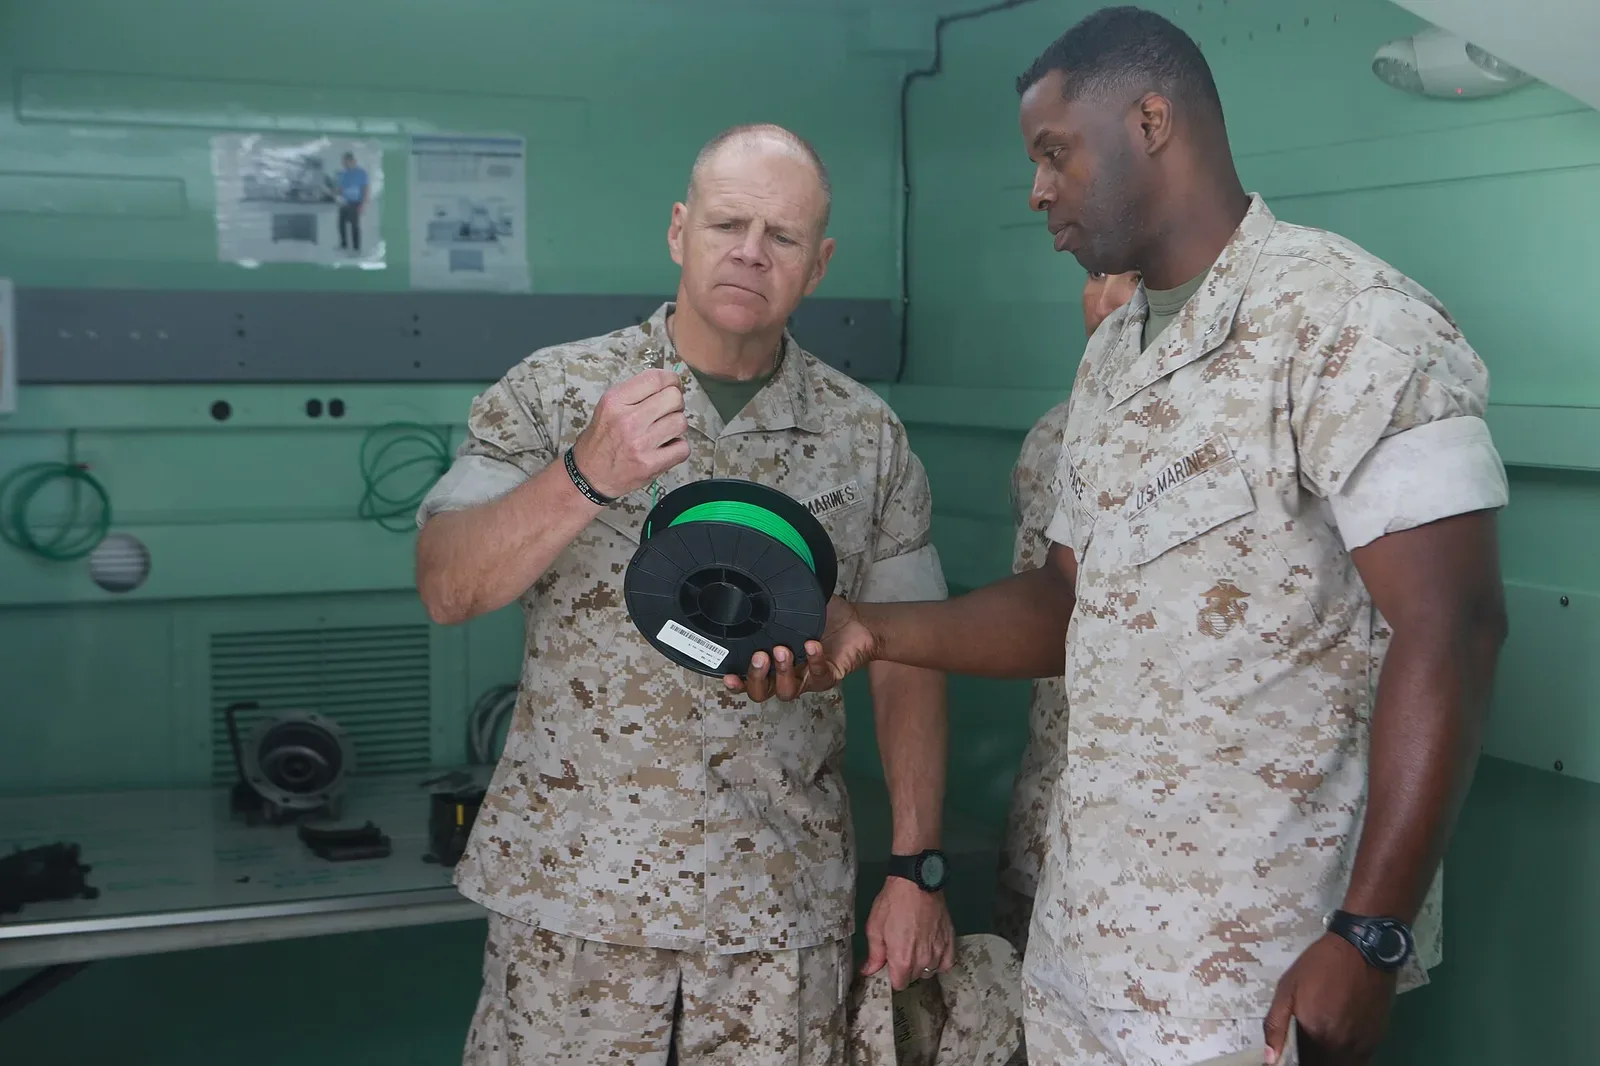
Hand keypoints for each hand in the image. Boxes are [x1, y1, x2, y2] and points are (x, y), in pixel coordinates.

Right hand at [570, 369, 689, 498]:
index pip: (656, 378)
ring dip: (676, 427)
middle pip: (674, 398)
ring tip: (663, 432)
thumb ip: (636, 393)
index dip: (672, 380)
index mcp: (615, 401)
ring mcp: (640, 443)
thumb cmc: (602, 439)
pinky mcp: (650, 464)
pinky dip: (678, 448)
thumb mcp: (609, 407)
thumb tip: (669, 383)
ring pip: (681, 422)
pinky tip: (664, 449)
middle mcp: (628, 420)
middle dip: (676, 404)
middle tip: (667, 413)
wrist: (590, 475)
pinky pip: (682, 448)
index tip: (674, 385)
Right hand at [725, 596, 875, 699]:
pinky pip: (818, 675)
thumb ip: (778, 600)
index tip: (727, 674)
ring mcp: (806, 678)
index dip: (735, 682)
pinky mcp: (827, 677)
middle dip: (756, 677)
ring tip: (783, 650)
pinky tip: (812, 644)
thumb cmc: (825, 617)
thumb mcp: (796, 607)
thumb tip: (762, 577)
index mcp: (772, 662)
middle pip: (761, 692)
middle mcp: (786, 674)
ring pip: (786, 691)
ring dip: (782, 672)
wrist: (858, 622)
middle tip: (760, 656)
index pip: (747, 678)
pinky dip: (814, 660)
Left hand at [861, 876, 954, 990]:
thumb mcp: (875, 927)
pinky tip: (932, 951)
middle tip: (900, 950)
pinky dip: (939, 961)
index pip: (899, 985)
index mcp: (902, 960)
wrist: (916, 882)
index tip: (889, 965)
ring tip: (915, 947)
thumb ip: (874, 954)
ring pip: (929, 971)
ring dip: (921, 964)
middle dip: (905, 969)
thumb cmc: (892, 903)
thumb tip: (869, 972)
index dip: (892, 976)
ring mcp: (939, 952)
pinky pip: (946, 963)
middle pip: (913, 978)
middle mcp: (923, 961)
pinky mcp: (950, 941)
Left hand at [1265, 933, 1397, 1065]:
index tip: (1294, 1054)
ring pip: (1345, 1064)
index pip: (1307, 1064)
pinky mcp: (1378, 1037)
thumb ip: (1276, 1025)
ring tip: (1322, 1041)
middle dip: (1314, 1060)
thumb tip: (1271, 1059)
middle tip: (1307, 1046)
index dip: (1298, 1061)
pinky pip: (1362, 1058)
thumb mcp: (1287, 988)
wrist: (1363, 949)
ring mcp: (1363, 1043)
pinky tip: (1341, 1037)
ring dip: (1332, 1059)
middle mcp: (1342, 1045)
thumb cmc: (1320, 965)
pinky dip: (1349, 1054)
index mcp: (1316, 1034)